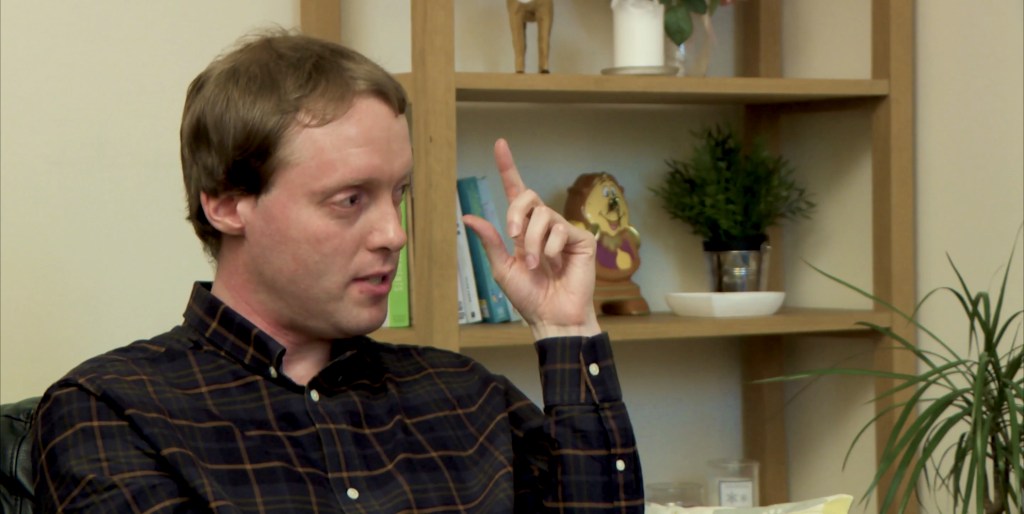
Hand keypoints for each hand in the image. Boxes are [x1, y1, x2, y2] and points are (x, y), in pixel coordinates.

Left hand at [462, 139, 600, 338]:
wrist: (552, 316)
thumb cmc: (528, 297)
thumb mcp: (502, 268)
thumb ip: (490, 241)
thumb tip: (468, 217)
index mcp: (522, 231)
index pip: (516, 193)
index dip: (508, 168)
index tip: (500, 144)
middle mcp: (543, 226)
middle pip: (529, 197)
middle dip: (517, 212)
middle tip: (513, 236)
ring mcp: (563, 232)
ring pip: (543, 216)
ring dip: (533, 241)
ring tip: (537, 265)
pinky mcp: (581, 240)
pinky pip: (561, 229)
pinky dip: (552, 248)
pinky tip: (555, 264)